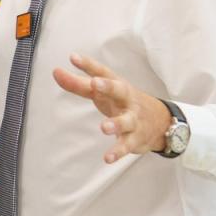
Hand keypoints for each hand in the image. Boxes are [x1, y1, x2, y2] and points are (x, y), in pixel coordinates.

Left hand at [53, 53, 172, 162]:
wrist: (160, 121)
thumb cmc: (122, 101)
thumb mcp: (102, 91)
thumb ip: (78, 84)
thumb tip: (55, 71)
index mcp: (116, 85)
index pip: (102, 72)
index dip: (88, 65)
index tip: (73, 58)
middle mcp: (126, 99)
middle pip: (119, 90)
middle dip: (108, 86)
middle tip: (94, 83)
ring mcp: (133, 119)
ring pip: (126, 121)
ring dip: (115, 124)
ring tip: (104, 127)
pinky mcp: (135, 138)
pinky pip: (127, 145)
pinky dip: (118, 152)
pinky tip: (108, 158)